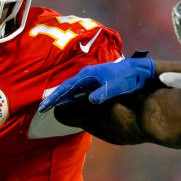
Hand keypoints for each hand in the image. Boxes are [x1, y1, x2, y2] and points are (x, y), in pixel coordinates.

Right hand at [39, 53, 154, 111]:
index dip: (54, 97)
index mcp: (86, 75)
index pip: (66, 87)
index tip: (44, 106)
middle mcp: (85, 76)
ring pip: (72, 90)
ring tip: (52, 107)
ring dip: (62, 98)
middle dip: (54, 98)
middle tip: (43, 109)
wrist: (137, 71)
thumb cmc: (125, 78)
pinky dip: (72, 98)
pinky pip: (79, 92)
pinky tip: (70, 104)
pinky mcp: (95, 84)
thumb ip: (103, 93)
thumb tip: (91, 100)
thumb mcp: (114, 86)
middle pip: (66, 88)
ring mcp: (90, 80)